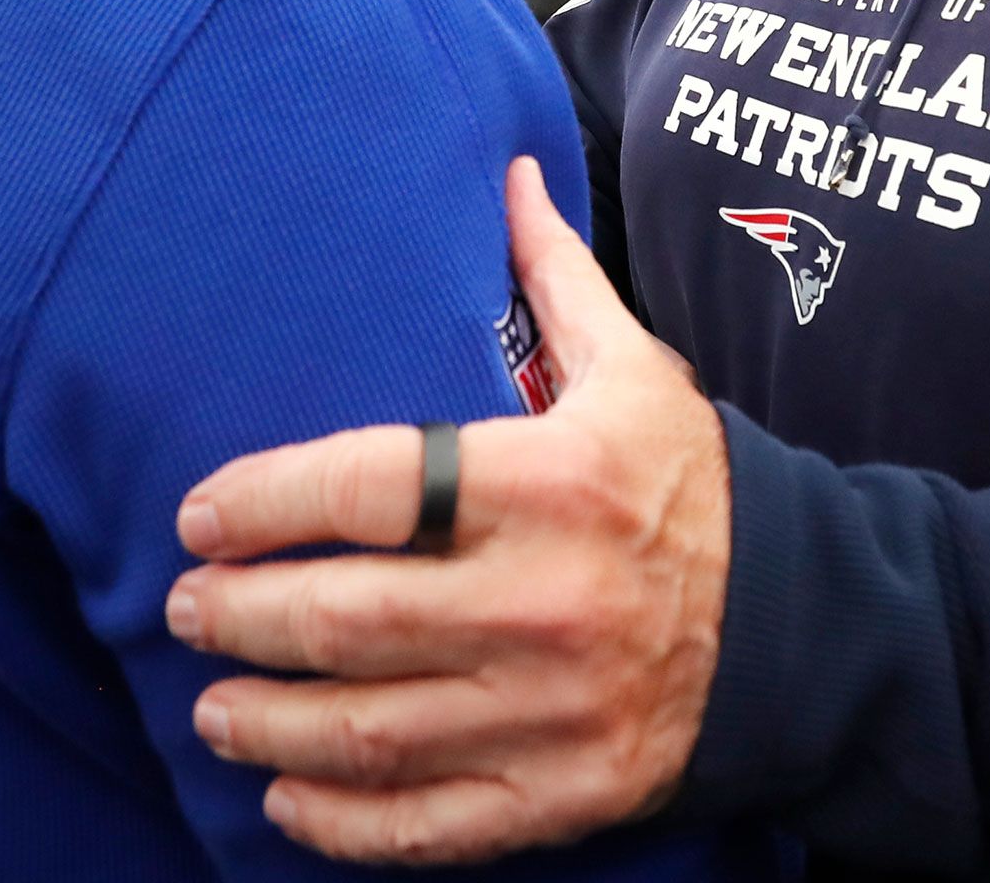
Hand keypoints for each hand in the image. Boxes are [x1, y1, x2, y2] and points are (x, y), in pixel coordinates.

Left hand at [167, 157, 729, 863]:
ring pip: (370, 731)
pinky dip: (343, 822)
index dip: (267, 500)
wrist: (803, 625)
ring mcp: (552, 709)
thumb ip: (556, 279)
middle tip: (185, 608)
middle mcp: (545, 599)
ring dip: (267, 722)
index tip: (200, 514)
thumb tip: (508, 171)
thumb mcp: (634, 372)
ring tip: (212, 705)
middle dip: (242, 617)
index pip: (372, 486)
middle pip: (348, 618)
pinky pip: (427, 822)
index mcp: (552, 483)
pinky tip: (286, 798)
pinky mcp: (562, 793)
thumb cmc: (692, 486)